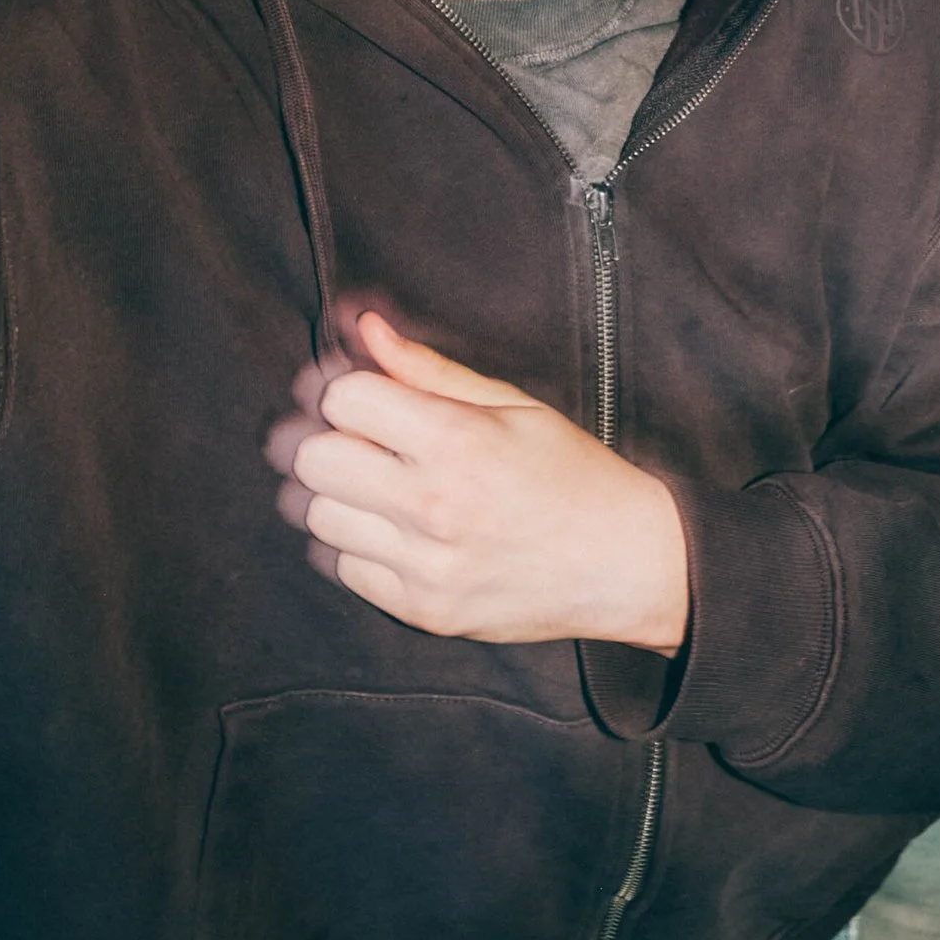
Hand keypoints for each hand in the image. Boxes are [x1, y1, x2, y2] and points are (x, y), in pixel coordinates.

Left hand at [268, 307, 692, 650]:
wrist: (625, 564)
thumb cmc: (574, 474)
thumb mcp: (513, 406)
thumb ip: (430, 370)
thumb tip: (365, 328)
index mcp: (459, 441)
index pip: (343, 399)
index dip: (344, 388)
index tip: (358, 393)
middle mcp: (434, 506)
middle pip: (313, 459)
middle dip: (323, 437)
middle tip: (349, 437)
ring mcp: (425, 566)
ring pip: (317, 517)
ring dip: (334, 494)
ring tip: (369, 484)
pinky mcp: (423, 611)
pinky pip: (345, 570)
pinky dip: (355, 545)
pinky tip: (389, 528)